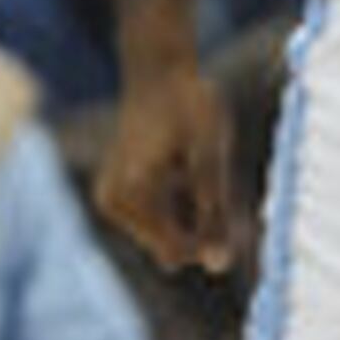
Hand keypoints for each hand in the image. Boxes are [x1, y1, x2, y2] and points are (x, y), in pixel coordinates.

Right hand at [94, 67, 237, 276]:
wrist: (158, 72)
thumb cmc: (191, 107)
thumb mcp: (212, 154)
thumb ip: (214, 212)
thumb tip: (220, 267)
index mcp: (133, 191)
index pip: (177, 252)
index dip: (211, 241)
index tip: (232, 212)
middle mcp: (112, 200)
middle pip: (169, 249)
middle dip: (199, 228)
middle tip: (212, 183)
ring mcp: (108, 199)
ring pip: (162, 239)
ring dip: (187, 217)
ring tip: (189, 170)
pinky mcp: (111, 196)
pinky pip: (152, 224)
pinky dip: (173, 208)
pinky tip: (176, 172)